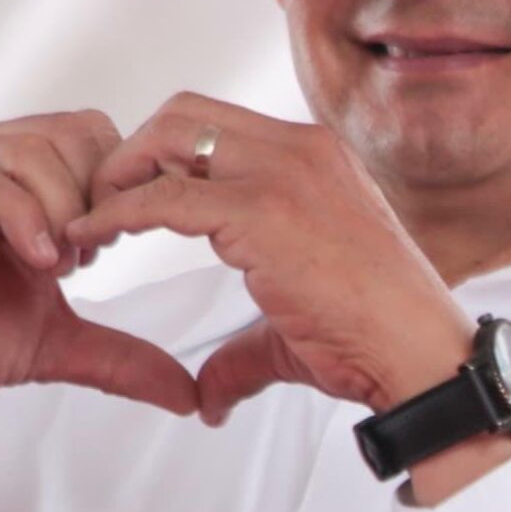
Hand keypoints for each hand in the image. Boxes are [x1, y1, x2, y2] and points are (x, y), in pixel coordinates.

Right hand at [0, 113, 200, 444]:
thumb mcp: (53, 345)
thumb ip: (122, 357)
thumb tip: (191, 396)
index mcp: (17, 176)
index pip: (98, 138)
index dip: (124, 188)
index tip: (121, 246)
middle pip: (76, 132)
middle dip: (101, 194)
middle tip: (94, 255)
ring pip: (33, 149)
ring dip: (64, 207)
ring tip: (61, 264)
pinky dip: (22, 217)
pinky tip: (38, 262)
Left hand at [67, 94, 476, 425]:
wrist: (419, 355)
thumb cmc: (375, 341)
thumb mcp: (296, 326)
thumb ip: (243, 348)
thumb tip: (208, 399)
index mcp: (317, 159)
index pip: (220, 124)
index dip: (166, 154)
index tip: (132, 196)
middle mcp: (300, 150)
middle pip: (186, 112)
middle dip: (134, 152)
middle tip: (102, 201)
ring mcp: (283, 173)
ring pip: (171, 135)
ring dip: (120, 173)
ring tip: (91, 219)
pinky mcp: (260, 212)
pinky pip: (164, 196)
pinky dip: (117, 212)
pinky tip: (92, 237)